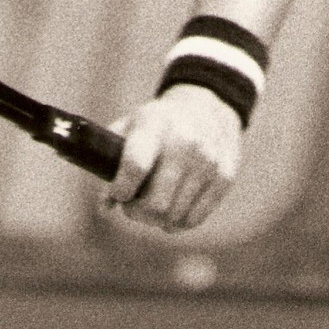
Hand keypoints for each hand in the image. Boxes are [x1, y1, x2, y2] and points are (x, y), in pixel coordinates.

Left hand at [105, 84, 242, 231]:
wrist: (207, 106)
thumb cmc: (159, 123)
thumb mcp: (131, 127)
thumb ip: (110, 162)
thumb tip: (105, 207)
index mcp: (154, 124)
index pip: (135, 165)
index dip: (122, 189)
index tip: (118, 195)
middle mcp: (184, 142)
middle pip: (156, 202)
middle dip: (137, 212)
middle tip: (131, 207)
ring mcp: (207, 160)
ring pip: (174, 216)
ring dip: (157, 219)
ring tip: (151, 207)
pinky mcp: (224, 176)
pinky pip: (194, 219)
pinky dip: (179, 222)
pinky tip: (172, 211)